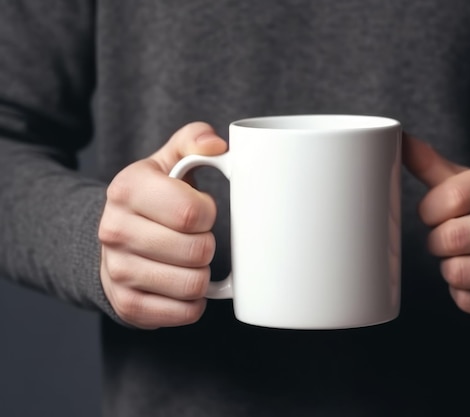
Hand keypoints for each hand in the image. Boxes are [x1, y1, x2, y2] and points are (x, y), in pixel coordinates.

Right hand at [98, 122, 227, 328]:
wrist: (115, 238)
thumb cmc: (155, 198)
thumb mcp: (169, 160)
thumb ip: (194, 141)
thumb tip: (217, 145)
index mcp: (127, 188)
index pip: (193, 212)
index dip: (210, 213)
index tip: (203, 210)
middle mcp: (114, 230)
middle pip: (197, 251)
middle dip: (208, 244)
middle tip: (197, 237)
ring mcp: (118, 271)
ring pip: (194, 285)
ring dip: (203, 273)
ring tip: (190, 259)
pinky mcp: (128, 305)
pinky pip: (187, 313)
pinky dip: (195, 301)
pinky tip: (183, 283)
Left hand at [403, 135, 469, 329]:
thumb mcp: (465, 183)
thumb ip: (429, 163)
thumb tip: (395, 135)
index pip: (453, 197)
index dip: (429, 211)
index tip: (433, 213)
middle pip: (455, 237)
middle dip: (437, 242)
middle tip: (445, 240)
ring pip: (461, 273)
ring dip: (448, 269)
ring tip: (460, 259)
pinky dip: (461, 295)